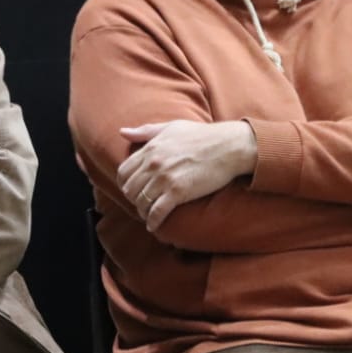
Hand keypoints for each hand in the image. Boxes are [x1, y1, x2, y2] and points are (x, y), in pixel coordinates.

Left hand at [117, 120, 256, 231]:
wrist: (229, 146)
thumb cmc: (202, 135)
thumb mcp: (171, 127)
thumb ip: (145, 131)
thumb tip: (122, 132)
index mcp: (151, 148)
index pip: (124, 171)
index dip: (125, 183)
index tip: (132, 189)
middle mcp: (154, 163)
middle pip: (130, 189)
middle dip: (133, 199)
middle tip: (142, 203)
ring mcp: (165, 178)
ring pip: (141, 202)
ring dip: (143, 211)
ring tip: (148, 214)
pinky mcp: (178, 192)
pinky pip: (157, 212)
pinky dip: (153, 221)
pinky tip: (153, 225)